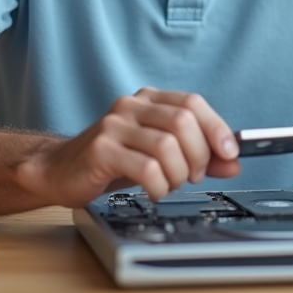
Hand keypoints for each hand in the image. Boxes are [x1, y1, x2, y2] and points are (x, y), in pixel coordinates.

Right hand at [23, 88, 240, 206]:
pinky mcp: (101, 150)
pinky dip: (159, 186)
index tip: (229, 153)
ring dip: (178, 174)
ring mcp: (114, 126)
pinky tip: (154, 192)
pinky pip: (146, 168)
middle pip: (183, 122)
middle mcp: (132, 106)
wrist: (59, 171)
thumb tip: (232, 162)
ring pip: (167, 146)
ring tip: (170, 184)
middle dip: (198, 156)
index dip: (216, 128)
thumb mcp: (159, 156)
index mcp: (149, 100)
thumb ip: (197, 156)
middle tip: (193, 176)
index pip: (193, 103)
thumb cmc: (112, 161)